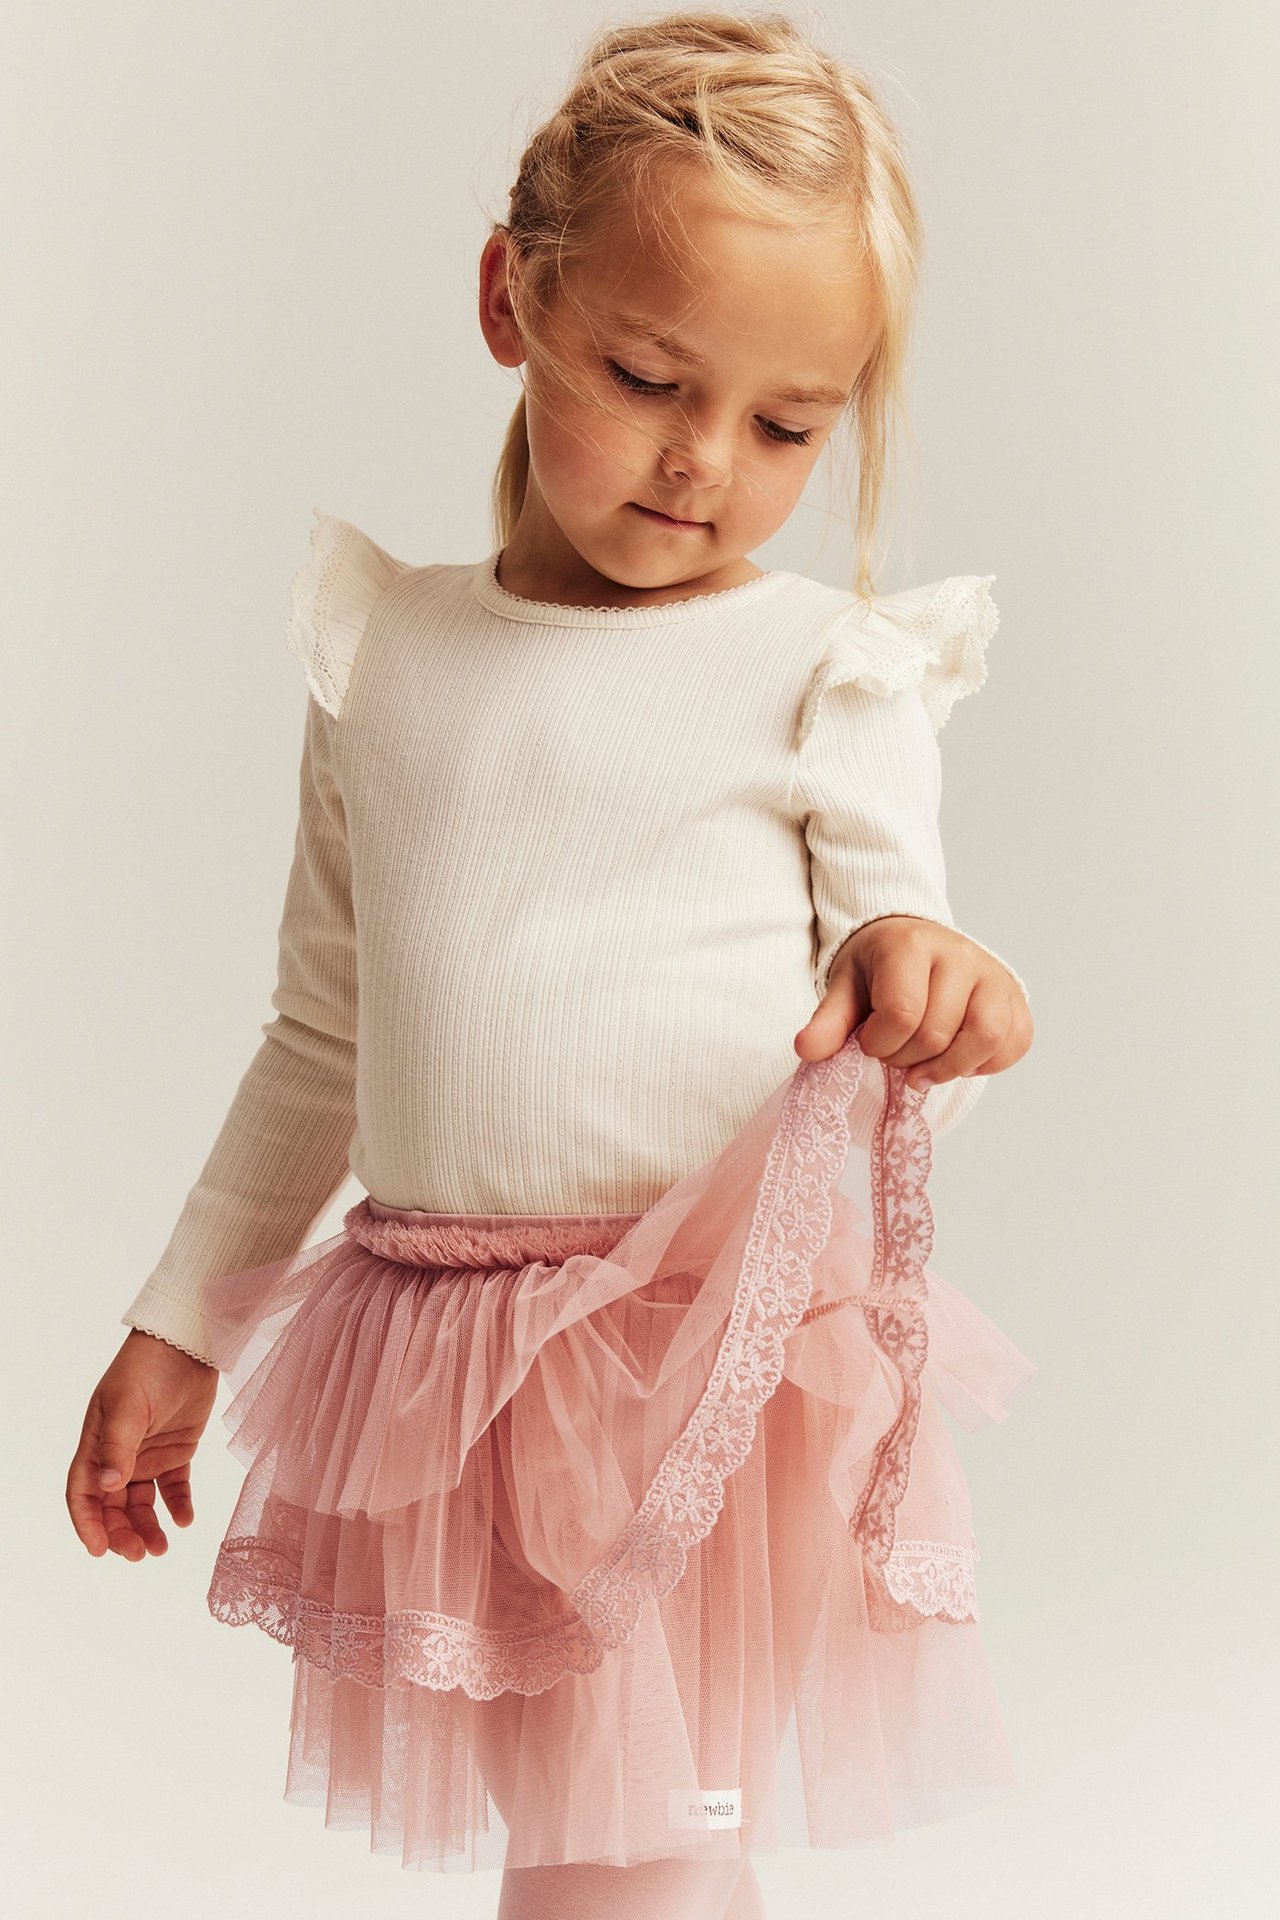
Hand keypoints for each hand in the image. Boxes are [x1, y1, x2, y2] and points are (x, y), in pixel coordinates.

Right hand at [66, 1329, 218, 1561]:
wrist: (189, 1343)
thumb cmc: (149, 1367)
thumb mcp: (128, 1405)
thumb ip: (118, 1446)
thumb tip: (108, 1486)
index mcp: (97, 1444)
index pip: (83, 1493)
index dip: (88, 1523)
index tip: (100, 1550)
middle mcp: (118, 1454)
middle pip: (113, 1506)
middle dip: (122, 1533)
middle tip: (141, 1554)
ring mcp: (148, 1454)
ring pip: (142, 1503)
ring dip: (148, 1527)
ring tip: (161, 1548)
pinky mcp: (177, 1451)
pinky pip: (174, 1488)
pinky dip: (178, 1506)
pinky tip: (185, 1520)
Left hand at [793, 915, 1032, 1090]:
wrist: (914, 942)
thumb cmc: (878, 968)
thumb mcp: (846, 987)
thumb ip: (830, 1020)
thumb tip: (807, 1049)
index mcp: (910, 945)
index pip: (902, 1013)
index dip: (880, 1044)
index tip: (869, 1043)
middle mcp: (959, 953)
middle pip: (938, 1032)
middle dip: (907, 1059)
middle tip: (894, 1055)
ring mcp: (992, 973)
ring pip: (986, 1036)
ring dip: (950, 1068)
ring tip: (925, 1071)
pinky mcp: (1014, 994)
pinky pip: (1016, 1040)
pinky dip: (989, 1063)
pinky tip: (959, 1060)